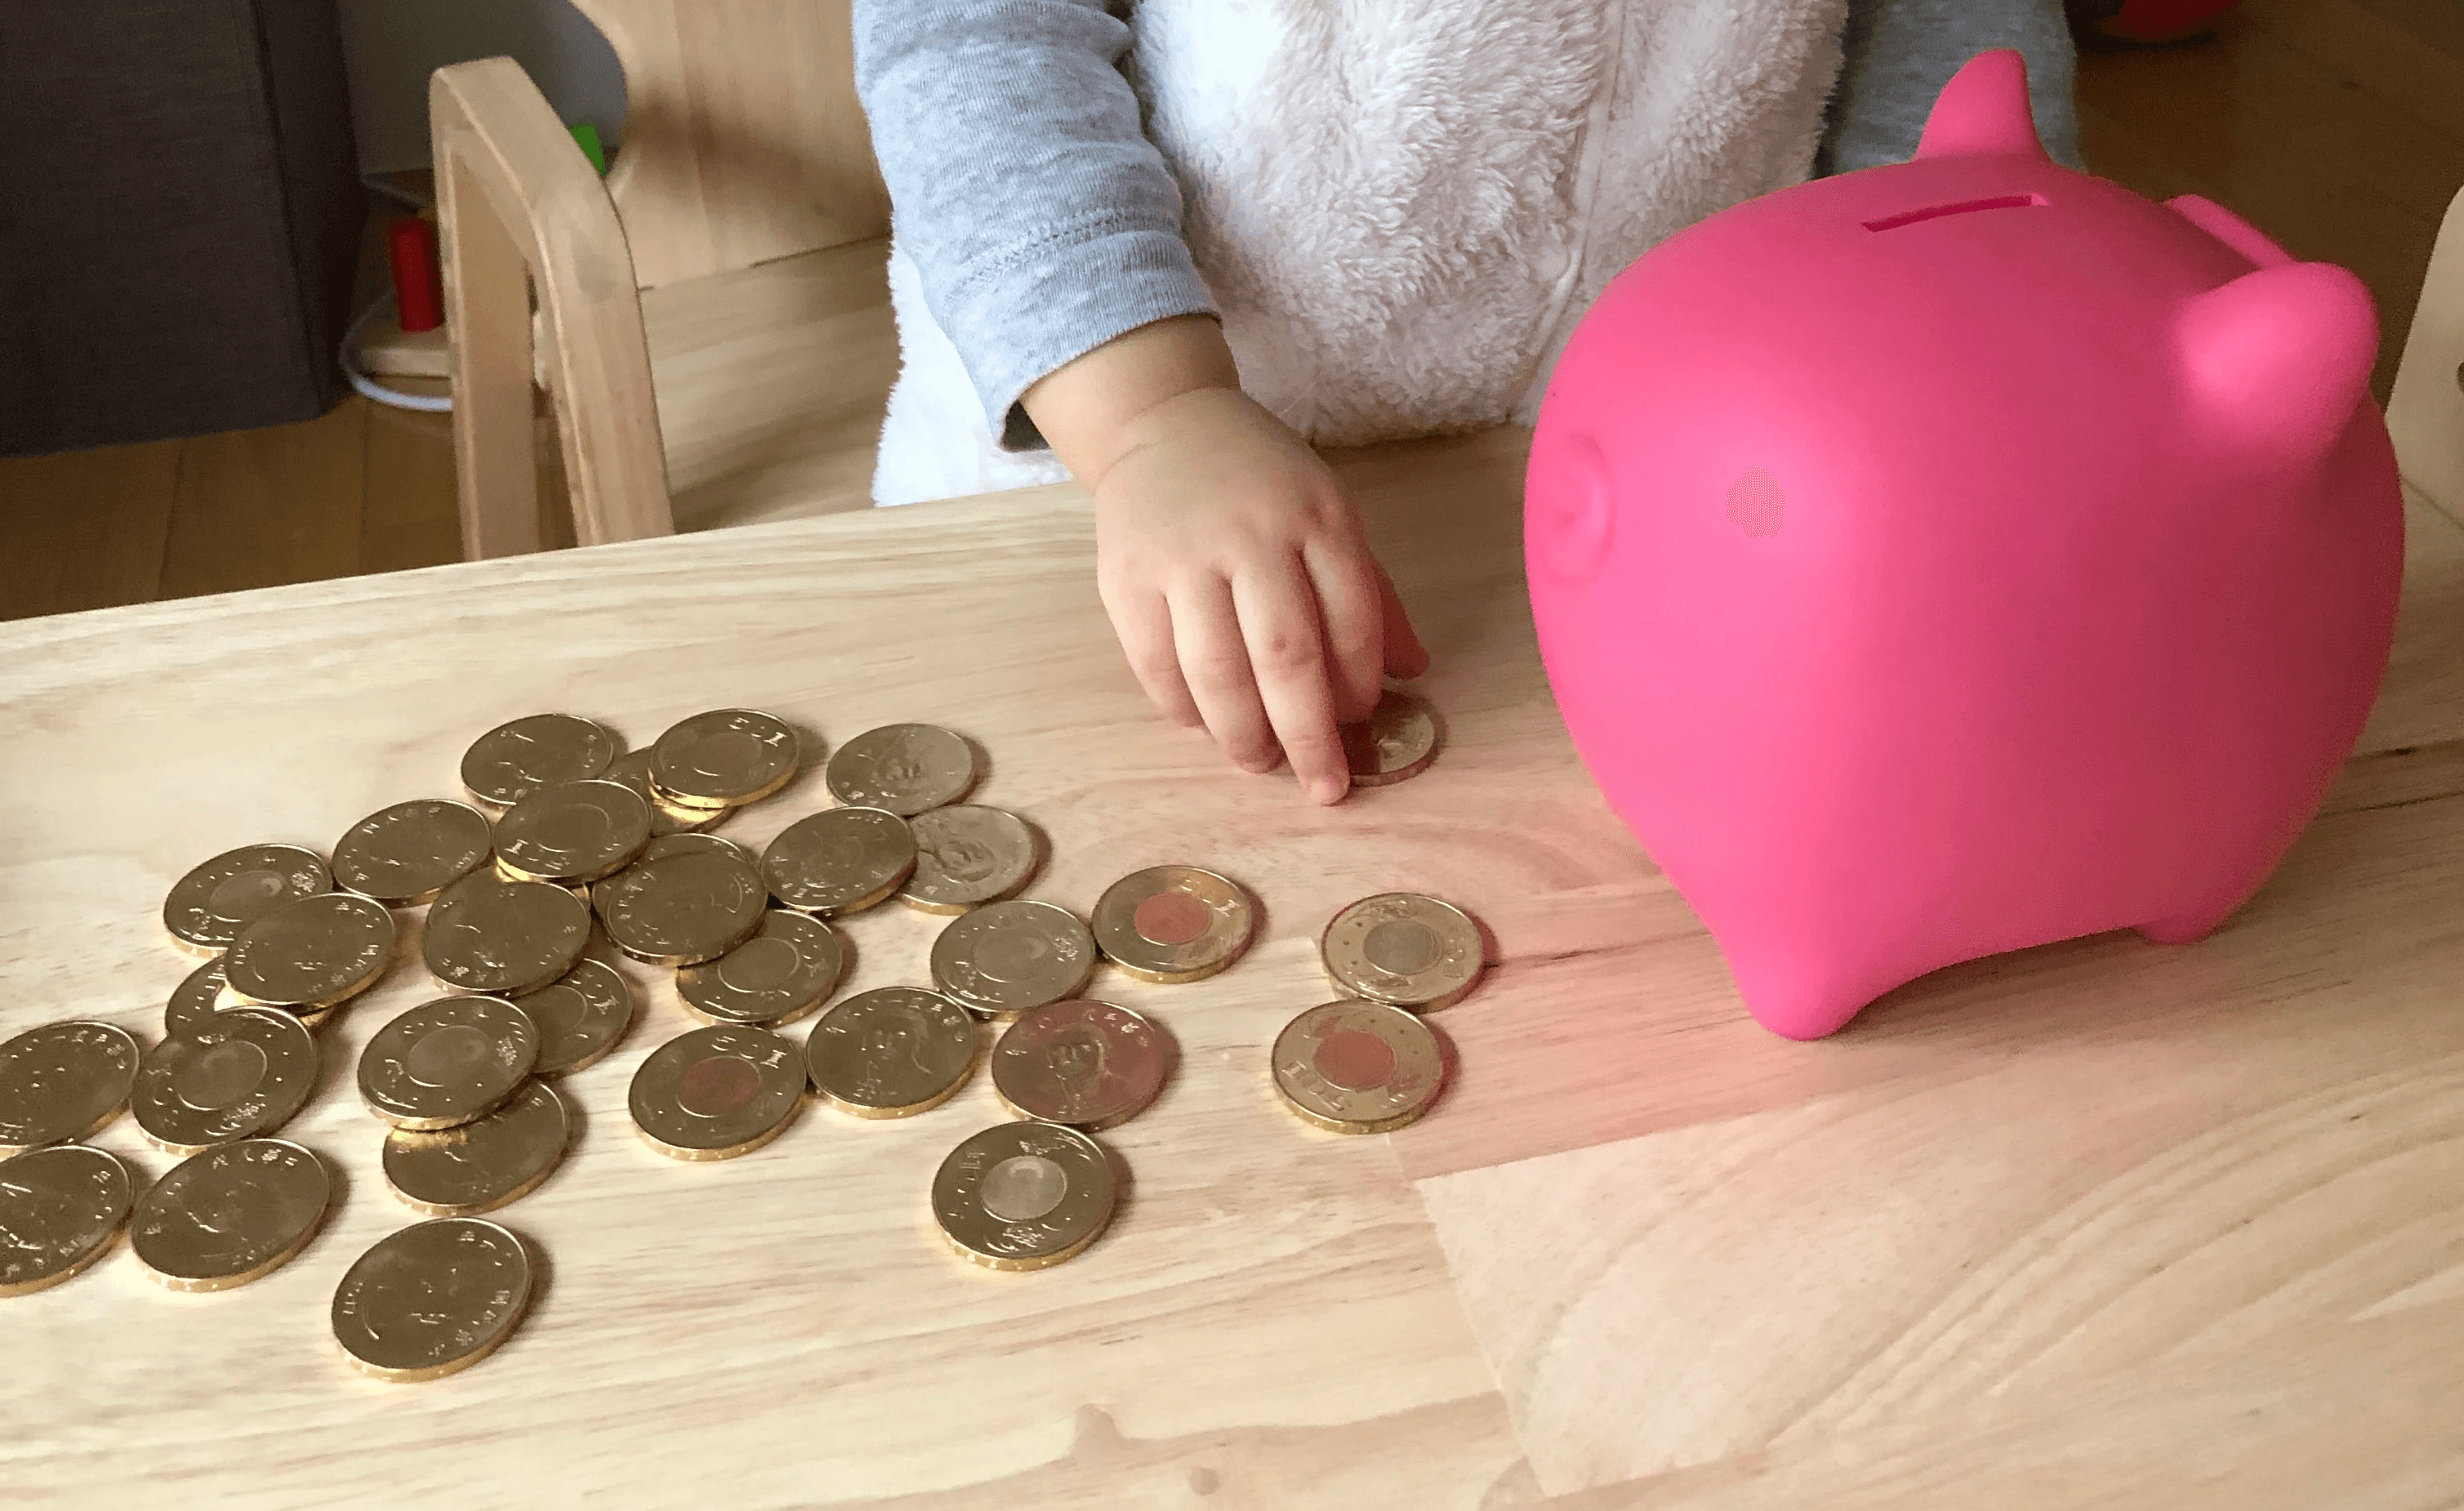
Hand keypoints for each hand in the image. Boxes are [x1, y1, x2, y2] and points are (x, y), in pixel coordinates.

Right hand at [1090, 385, 1428, 802]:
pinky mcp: (1124, 577)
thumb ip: (1370, 591)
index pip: (1351, 620)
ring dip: (1243, 734)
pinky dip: (1183, 709)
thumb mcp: (1328, 512)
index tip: (1359, 724)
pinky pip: (1156, 664)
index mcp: (1317, 516)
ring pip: (1217, 671)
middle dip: (1309, 735)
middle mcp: (1250, 535)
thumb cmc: (1262, 482)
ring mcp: (1181, 556)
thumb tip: (1413, 670)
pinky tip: (1203, 724)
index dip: (1359, 686)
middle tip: (1324, 787)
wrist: (1164, 423)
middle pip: (1285, 657)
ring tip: (1259, 762)